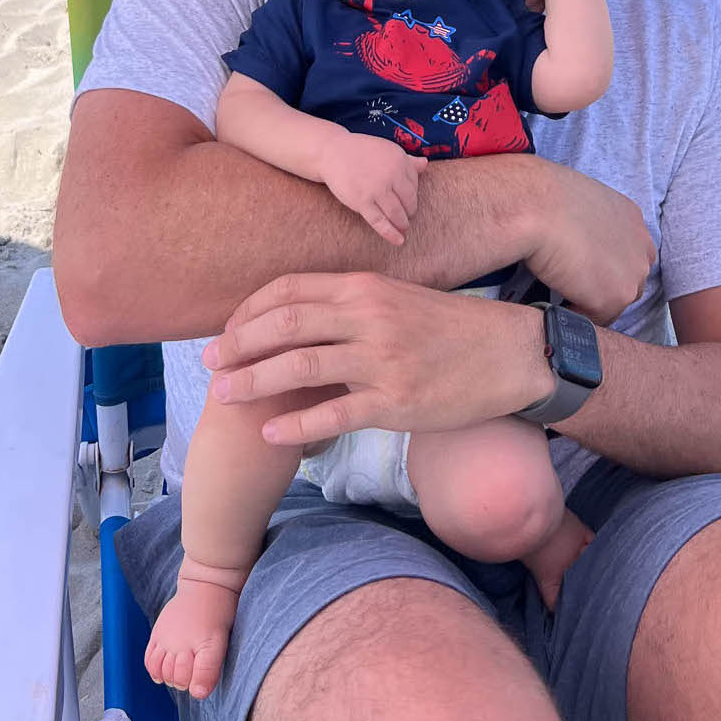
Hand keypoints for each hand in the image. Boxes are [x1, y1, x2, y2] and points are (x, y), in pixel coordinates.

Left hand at [202, 273, 550, 446]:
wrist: (511, 354)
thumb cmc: (451, 327)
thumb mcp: (398, 298)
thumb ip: (351, 302)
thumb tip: (300, 315)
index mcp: (365, 286)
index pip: (288, 290)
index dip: (247, 311)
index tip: (226, 331)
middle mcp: (368, 317)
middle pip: (283, 325)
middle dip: (238, 346)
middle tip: (210, 364)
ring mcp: (381, 360)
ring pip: (299, 368)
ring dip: (253, 383)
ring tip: (225, 397)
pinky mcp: (396, 402)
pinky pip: (333, 415)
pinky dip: (295, 426)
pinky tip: (270, 434)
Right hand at [318, 133, 428, 245]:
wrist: (332, 153)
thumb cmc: (361, 152)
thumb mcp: (386, 150)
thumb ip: (407, 160)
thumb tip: (425, 164)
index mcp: (399, 159)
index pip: (415, 184)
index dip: (412, 194)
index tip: (407, 200)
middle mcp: (391, 174)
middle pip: (409, 201)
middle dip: (410, 211)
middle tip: (407, 217)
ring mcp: (376, 189)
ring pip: (397, 213)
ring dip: (402, 223)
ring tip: (403, 227)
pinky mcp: (362, 201)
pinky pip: (380, 221)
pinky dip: (390, 233)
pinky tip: (398, 240)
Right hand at [523, 161, 651, 323]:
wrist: (536, 208)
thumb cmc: (542, 198)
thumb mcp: (576, 203)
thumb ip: (587, 223)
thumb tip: (574, 238)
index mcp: (631, 218)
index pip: (629, 251)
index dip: (607, 263)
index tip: (583, 266)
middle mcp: (641, 245)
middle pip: (629, 279)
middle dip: (603, 285)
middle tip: (571, 283)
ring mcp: (632, 273)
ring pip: (615, 301)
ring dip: (591, 301)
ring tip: (561, 293)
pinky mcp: (615, 297)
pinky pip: (597, 319)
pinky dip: (577, 315)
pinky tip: (555, 302)